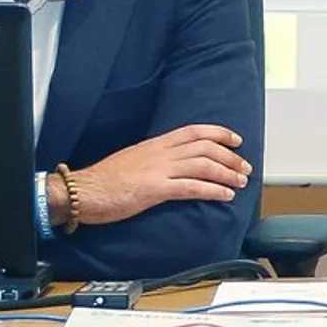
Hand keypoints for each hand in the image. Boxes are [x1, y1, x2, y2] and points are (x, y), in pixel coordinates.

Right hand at [55, 124, 250, 225]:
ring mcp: (159, 170)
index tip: (235, 140)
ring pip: (203, 165)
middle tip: (245, 167)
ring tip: (241, 182)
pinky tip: (225, 195)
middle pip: (205, 148)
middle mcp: (161, 153)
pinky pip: (192, 187)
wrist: (81, 191)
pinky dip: (212, 190)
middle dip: (230, 157)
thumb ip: (155, 160)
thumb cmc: (103, 181)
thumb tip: (173, 165)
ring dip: (227, 174)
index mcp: (155, 144)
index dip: (219, 133)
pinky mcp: (155, 189)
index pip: (194, 131)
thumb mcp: (134, 161)